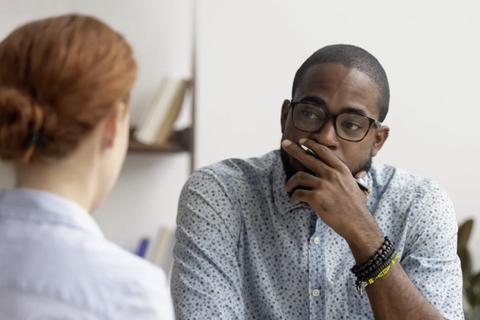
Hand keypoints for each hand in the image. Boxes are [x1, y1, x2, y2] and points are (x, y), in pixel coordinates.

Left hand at [281, 138, 382, 253]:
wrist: (357, 223)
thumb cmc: (358, 208)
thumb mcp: (359, 188)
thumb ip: (356, 179)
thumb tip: (361, 174)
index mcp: (341, 170)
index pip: (323, 151)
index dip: (311, 144)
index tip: (302, 141)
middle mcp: (331, 174)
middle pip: (307, 158)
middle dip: (294, 149)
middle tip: (285, 144)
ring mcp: (323, 185)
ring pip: (299, 176)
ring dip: (290, 182)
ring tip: (288, 188)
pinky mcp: (316, 197)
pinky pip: (298, 193)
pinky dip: (294, 197)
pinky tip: (294, 200)